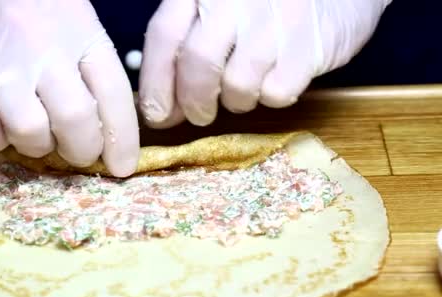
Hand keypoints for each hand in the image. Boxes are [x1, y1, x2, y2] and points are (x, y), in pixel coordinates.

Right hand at [0, 0, 138, 176]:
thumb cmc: (16, 5)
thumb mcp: (65, 19)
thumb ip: (85, 67)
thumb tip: (103, 125)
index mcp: (79, 30)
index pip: (114, 94)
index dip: (122, 138)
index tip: (122, 165)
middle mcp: (43, 49)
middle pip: (77, 119)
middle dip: (81, 149)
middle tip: (76, 153)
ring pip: (32, 132)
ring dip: (35, 145)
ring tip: (29, 129)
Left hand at [138, 0, 391, 127]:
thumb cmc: (267, 2)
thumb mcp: (218, 7)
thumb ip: (186, 46)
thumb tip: (161, 109)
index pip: (165, 36)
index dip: (155, 84)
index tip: (155, 115)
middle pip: (197, 63)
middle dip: (194, 102)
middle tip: (200, 114)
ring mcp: (276, 18)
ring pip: (237, 84)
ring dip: (236, 99)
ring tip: (246, 86)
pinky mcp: (311, 43)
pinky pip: (276, 92)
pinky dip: (272, 95)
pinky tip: (278, 77)